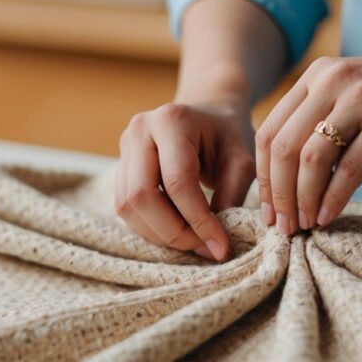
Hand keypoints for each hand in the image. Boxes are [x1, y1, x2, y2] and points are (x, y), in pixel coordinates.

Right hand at [114, 97, 255, 260]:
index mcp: (173, 120)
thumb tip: (214, 243)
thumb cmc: (228, 136)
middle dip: (173, 232)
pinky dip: (150, 227)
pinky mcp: (119, 165)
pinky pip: (125, 207)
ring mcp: (124, 147)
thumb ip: (231, 197)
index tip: (221, 247)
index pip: (178, 183)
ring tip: (193, 242)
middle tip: (203, 248)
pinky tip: (177, 231)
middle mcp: (140, 130)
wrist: (208, 113)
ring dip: (159, 234)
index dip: (198, 221)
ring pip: (127, 207)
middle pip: (141, 196)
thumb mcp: (242, 161)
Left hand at [255, 53, 361, 233]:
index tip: (267, 210)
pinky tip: (328, 219)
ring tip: (304, 226)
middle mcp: (334, 80)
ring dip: (302, 201)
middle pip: (282, 146)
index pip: (270, 129)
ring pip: (310, 159)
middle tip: (281, 227)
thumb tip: (287, 186)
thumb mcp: (356, 104)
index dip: (262, 176)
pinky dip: (333, 200)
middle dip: (277, 194)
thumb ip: (322, 131)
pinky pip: (348, 169)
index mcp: (318, 75)